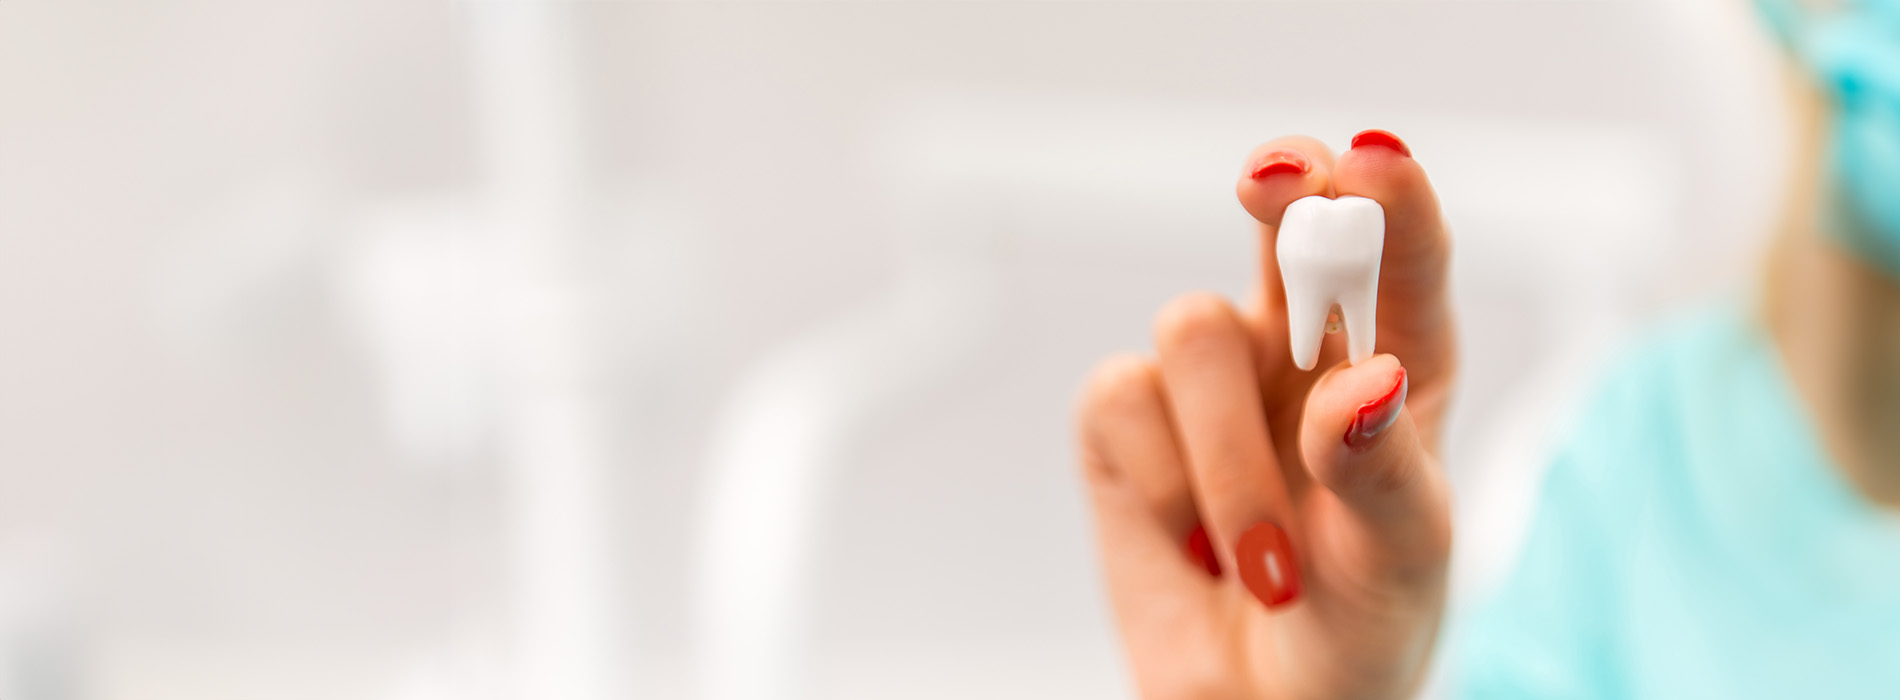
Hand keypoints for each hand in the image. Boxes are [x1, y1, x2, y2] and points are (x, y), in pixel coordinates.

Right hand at [1076, 131, 1455, 699]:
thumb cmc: (1357, 629)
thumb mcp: (1402, 564)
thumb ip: (1386, 472)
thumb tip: (1363, 385)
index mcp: (1397, 365)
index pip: (1403, 258)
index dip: (1390, 196)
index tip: (1372, 160)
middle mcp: (1300, 354)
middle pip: (1289, 230)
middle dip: (1283, 196)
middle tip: (1276, 187)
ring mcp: (1210, 385)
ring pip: (1195, 328)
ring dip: (1228, 450)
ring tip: (1264, 555)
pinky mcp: (1125, 423)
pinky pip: (1120, 395)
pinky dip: (1156, 480)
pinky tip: (1188, 539)